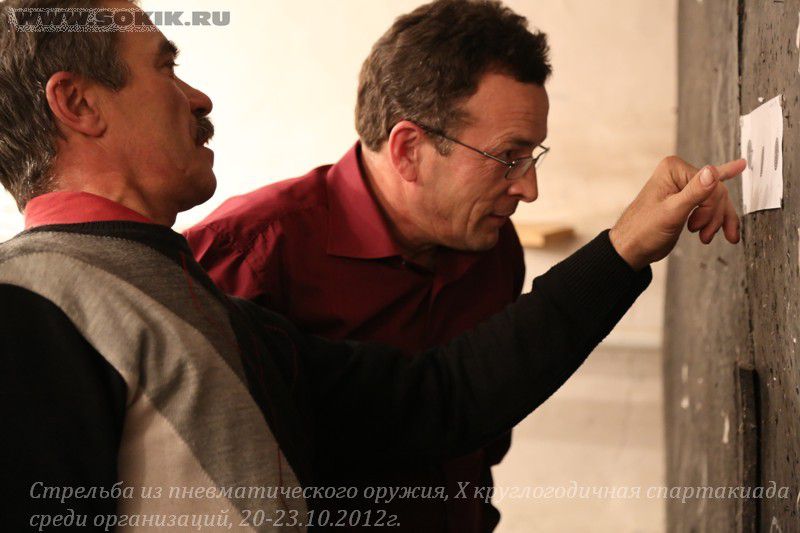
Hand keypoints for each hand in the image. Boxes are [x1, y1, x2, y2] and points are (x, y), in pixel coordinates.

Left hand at [609, 156, 746, 270]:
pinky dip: (721, 204)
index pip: (711, 183)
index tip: (698, 224)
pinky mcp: (685, 201)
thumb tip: (712, 172)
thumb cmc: (642, 231)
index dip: (710, 208)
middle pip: (716, 192)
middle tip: (703, 234)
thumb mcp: (671, 212)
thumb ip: (694, 193)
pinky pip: (710, 199)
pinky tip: (738, 169)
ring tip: (707, 237)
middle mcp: (678, 174)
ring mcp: (682, 187)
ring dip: (716, 220)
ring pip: (716, 200)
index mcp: (673, 169)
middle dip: (714, 217)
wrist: (632, 249)